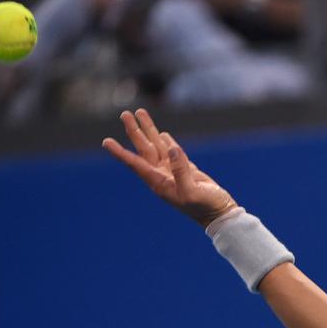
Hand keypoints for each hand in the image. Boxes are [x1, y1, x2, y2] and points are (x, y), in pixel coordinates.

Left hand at [102, 109, 237, 228]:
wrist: (220, 214)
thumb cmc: (205, 207)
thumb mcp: (192, 192)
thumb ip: (181, 171)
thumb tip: (171, 149)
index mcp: (159, 183)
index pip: (136, 164)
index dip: (121, 152)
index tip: (106, 141)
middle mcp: (162, 176)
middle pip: (144, 149)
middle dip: (135, 131)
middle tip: (125, 114)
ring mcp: (174, 172)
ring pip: (157, 146)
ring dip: (149, 130)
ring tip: (140, 113)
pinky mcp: (187, 171)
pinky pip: (172, 152)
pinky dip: (166, 141)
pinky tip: (161, 134)